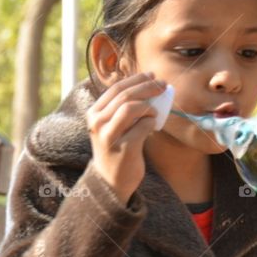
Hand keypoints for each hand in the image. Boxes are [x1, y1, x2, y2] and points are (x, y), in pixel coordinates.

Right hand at [86, 72, 165, 202]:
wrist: (111, 182)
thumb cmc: (116, 149)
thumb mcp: (112, 126)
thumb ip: (122, 108)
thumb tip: (148, 86)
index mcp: (94, 113)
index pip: (116, 88)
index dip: (136, 79)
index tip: (152, 75)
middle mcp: (97, 122)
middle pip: (125, 95)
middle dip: (147, 86)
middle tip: (163, 85)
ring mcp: (109, 135)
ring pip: (130, 108)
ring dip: (149, 106)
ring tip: (155, 111)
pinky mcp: (124, 148)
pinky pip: (143, 126)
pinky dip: (151, 122)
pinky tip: (153, 126)